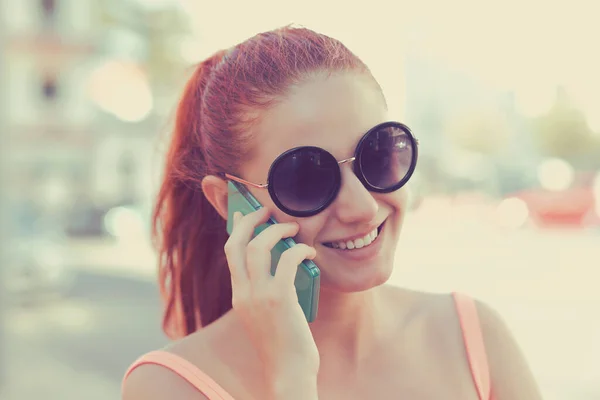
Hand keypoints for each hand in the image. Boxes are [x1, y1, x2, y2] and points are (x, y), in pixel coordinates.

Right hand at [224, 208, 319, 391]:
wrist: (287, 373)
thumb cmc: (283, 345)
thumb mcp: (264, 316)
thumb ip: (264, 292)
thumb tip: (280, 266)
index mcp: (238, 296)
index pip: (230, 253)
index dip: (237, 229)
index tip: (243, 214)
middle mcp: (243, 293)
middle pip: (238, 244)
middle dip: (251, 220)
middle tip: (267, 211)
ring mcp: (259, 296)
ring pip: (259, 247)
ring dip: (277, 231)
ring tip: (293, 227)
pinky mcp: (279, 299)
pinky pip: (287, 261)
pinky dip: (299, 249)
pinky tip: (309, 251)